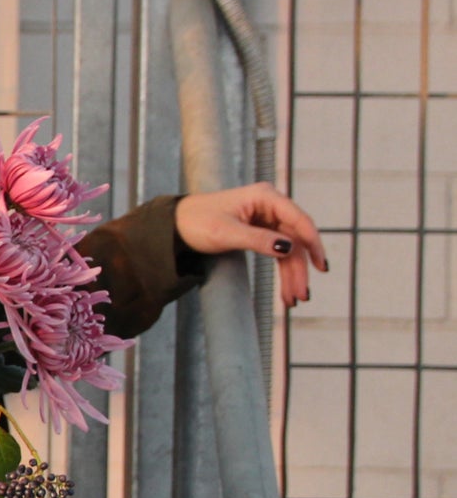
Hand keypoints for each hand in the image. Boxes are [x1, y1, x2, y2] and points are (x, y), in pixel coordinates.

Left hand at [174, 183, 327, 308]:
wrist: (175, 224)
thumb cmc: (197, 222)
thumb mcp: (226, 233)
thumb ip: (258, 240)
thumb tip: (289, 247)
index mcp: (265, 196)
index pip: (298, 220)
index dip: (313, 243)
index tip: (321, 267)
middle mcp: (270, 205)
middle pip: (295, 239)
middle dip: (299, 269)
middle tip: (302, 296)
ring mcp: (267, 218)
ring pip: (288, 249)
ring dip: (292, 275)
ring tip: (293, 300)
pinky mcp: (261, 231)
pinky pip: (278, 252)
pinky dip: (282, 271)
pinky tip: (286, 291)